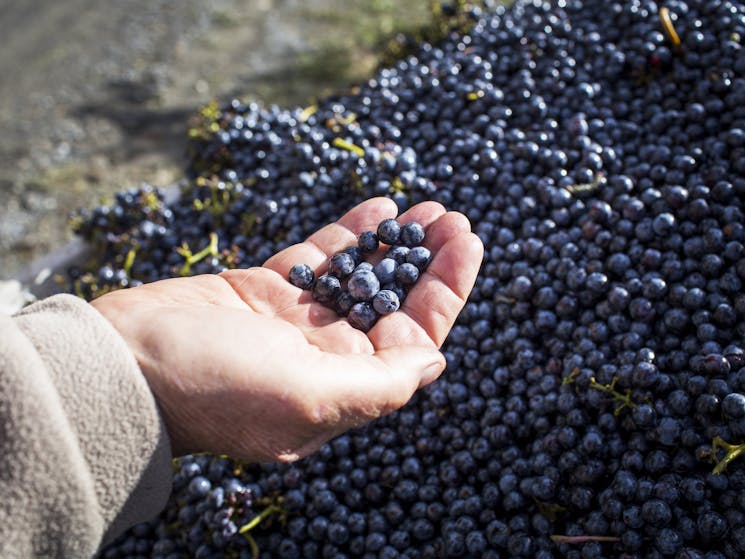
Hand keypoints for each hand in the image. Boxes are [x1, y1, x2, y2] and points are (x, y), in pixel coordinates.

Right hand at [92, 198, 482, 461]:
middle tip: (453, 218)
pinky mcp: (266, 291)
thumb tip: (435, 364)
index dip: (447, 291)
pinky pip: (319, 259)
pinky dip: (349, 234)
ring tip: (425, 208)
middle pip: (394, 304)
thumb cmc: (213, 387)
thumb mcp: (307, 398)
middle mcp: (325, 358)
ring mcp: (296, 322)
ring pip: (361, 277)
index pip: (414, 340)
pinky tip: (379, 207)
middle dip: (428, 261)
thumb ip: (378, 386)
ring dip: (394, 243)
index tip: (468, 242)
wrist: (124, 362)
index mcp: (343, 389)